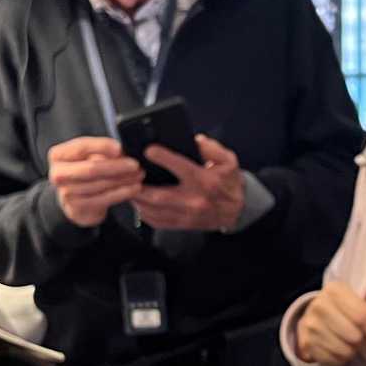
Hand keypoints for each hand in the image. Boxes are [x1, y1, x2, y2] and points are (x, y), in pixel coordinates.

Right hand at [47, 135, 142, 227]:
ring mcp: (66, 193)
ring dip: (124, 179)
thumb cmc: (83, 172)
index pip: (82, 147)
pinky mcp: (78, 207)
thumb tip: (122, 150)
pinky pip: (105, 198)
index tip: (120, 147)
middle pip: (92, 168)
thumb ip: (100, 151)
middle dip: (116, 166)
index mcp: (58, 155)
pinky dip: (123, 192)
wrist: (75, 200)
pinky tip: (134, 188)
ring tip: (138, 175)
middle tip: (135, 164)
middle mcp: (58, 174)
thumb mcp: (87, 156)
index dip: (103, 146)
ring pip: (101, 184)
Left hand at [129, 133, 245, 231]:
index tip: (148, 150)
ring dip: (138, 200)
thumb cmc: (229, 183)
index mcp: (205, 180)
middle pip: (159, 195)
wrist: (238, 210)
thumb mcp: (228, 160)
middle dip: (140, 186)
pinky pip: (157, 222)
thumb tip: (194, 140)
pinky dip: (144, 213)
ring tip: (127, 188)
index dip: (162, 158)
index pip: (180, 167)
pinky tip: (138, 203)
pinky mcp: (182, 224)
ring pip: (154, 211)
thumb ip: (211, 148)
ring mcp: (187, 215)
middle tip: (127, 175)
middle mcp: (194, 199)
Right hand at [295, 280, 365, 365]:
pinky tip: (339, 350)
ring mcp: (310, 325)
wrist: (311, 317)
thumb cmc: (341, 310)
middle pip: (354, 336)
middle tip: (363, 342)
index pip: (362, 317)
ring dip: (353, 352)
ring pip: (344, 350)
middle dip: (363, 344)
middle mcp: (319, 306)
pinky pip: (333, 360)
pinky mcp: (306, 343)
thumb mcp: (358, 306)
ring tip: (350, 345)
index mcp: (334, 291)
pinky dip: (341, 359)